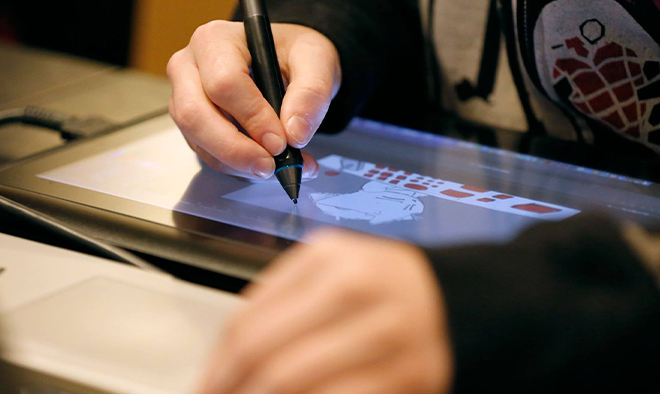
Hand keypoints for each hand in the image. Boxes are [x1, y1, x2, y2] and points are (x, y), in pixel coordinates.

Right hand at [168, 21, 340, 179]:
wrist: (286, 62)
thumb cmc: (293, 53)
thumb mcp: (315, 59)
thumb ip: (311, 93)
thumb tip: (295, 134)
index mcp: (215, 40)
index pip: (224, 84)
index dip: (252, 118)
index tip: (280, 142)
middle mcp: (189, 67)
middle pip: (195, 115)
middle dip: (234, 149)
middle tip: (270, 167)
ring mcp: (184, 98)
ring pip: (198, 140)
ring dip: (237, 164)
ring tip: (277, 167)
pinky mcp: (192, 125)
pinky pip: (206, 154)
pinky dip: (237, 167)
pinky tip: (265, 164)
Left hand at [199, 229, 453, 393]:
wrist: (452, 299)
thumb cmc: (375, 288)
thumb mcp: (326, 272)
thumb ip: (274, 303)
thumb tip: (221, 364)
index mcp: (328, 257)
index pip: (247, 322)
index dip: (218, 367)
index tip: (206, 389)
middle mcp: (358, 289)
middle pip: (267, 357)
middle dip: (232, 391)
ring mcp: (388, 334)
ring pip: (295, 383)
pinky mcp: (412, 376)